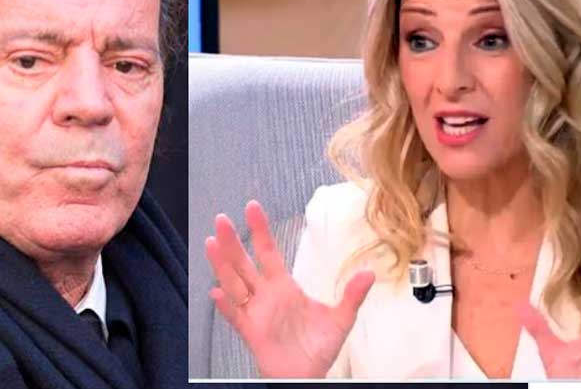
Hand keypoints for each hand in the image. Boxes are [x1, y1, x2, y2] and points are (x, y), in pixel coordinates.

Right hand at [205, 200, 374, 377]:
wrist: (307, 377)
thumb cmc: (318, 349)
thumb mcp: (340, 319)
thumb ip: (351, 296)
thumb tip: (368, 274)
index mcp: (284, 287)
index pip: (268, 252)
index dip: (260, 230)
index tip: (252, 208)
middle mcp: (266, 296)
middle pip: (244, 263)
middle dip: (233, 242)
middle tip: (222, 220)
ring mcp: (256, 312)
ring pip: (234, 283)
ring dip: (222, 265)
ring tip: (212, 244)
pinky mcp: (251, 332)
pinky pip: (235, 316)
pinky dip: (226, 306)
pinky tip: (217, 293)